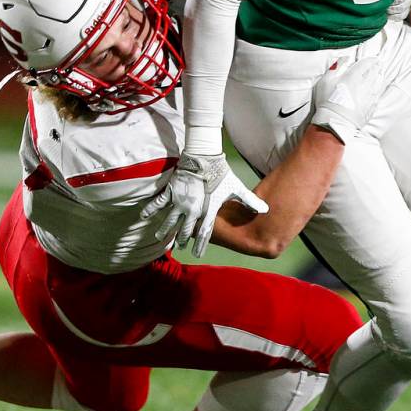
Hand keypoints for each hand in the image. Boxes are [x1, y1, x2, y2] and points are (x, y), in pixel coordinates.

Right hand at [142, 151, 268, 257]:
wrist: (204, 156)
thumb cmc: (221, 172)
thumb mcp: (235, 187)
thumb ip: (249, 200)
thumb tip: (265, 210)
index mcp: (207, 209)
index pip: (204, 232)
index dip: (201, 244)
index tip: (198, 254)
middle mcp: (192, 208)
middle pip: (186, 228)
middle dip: (183, 238)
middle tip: (181, 247)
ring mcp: (180, 200)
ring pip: (171, 219)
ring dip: (167, 229)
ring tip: (162, 238)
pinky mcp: (172, 190)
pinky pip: (159, 202)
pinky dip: (152, 209)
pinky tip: (145, 216)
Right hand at [310, 57, 384, 143]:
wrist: (334, 123)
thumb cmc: (327, 102)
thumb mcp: (325, 81)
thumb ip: (336, 67)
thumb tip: (345, 59)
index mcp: (354, 76)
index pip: (367, 63)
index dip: (371, 59)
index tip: (373, 58)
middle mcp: (365, 85)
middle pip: (375, 72)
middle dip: (377, 66)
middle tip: (379, 63)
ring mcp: (369, 97)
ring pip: (379, 83)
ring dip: (380, 77)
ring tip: (380, 74)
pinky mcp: (371, 108)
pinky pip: (377, 96)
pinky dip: (378, 90)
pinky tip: (377, 89)